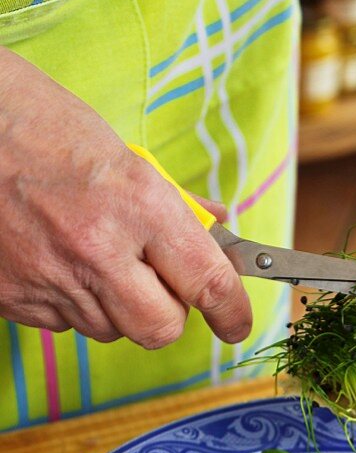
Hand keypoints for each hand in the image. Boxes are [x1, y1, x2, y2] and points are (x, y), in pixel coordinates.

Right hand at [0, 49, 251, 346]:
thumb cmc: (35, 122)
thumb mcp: (118, 152)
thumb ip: (172, 202)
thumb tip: (215, 228)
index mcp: (137, 204)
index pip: (208, 283)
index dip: (232, 313)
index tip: (236, 324)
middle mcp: (98, 250)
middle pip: (161, 328)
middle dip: (167, 314)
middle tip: (155, 283)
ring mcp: (52, 279)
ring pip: (111, 330)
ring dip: (115, 307)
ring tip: (89, 254)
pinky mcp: (14, 298)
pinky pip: (64, 324)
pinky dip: (70, 303)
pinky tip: (53, 259)